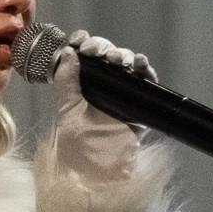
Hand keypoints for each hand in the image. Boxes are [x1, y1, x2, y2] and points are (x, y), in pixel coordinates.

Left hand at [51, 30, 154, 181]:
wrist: (94, 171)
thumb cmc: (76, 146)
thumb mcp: (65, 108)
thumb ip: (67, 80)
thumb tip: (69, 52)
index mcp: (82, 85)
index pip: (85, 56)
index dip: (84, 43)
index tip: (79, 40)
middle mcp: (102, 87)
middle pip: (107, 55)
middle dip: (103, 47)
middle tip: (95, 52)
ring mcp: (122, 96)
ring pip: (127, 64)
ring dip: (123, 55)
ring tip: (116, 60)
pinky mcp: (140, 107)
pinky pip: (146, 83)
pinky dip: (145, 70)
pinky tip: (139, 64)